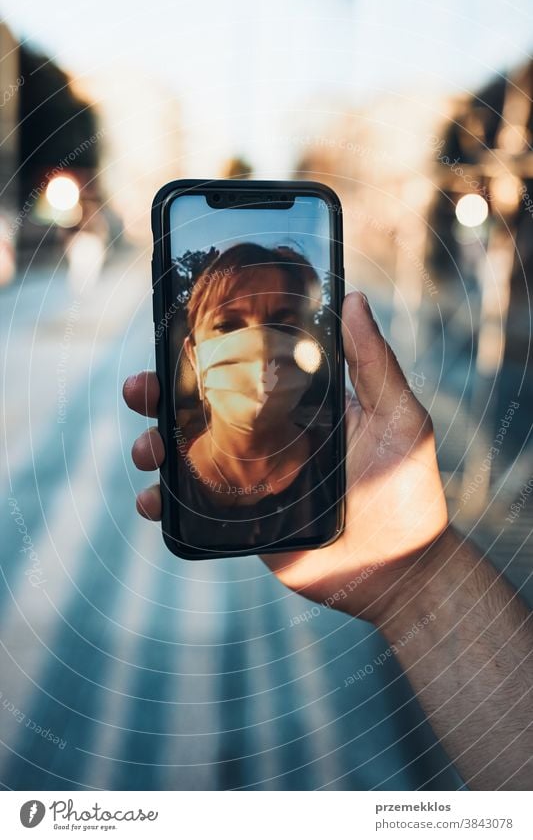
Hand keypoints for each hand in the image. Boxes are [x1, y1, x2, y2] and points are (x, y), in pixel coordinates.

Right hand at [123, 291, 447, 623]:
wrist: (399, 571)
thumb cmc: (407, 489)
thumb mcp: (398, 417)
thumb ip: (374, 363)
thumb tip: (355, 299)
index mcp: (297, 405)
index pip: (241, 369)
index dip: (204, 353)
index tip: (175, 336)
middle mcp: (267, 436)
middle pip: (200, 408)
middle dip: (161, 396)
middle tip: (141, 390)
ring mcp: (250, 478)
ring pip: (186, 454)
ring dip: (153, 443)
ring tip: (147, 447)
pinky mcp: (242, 520)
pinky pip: (191, 507)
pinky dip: (163, 501)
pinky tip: (152, 499)